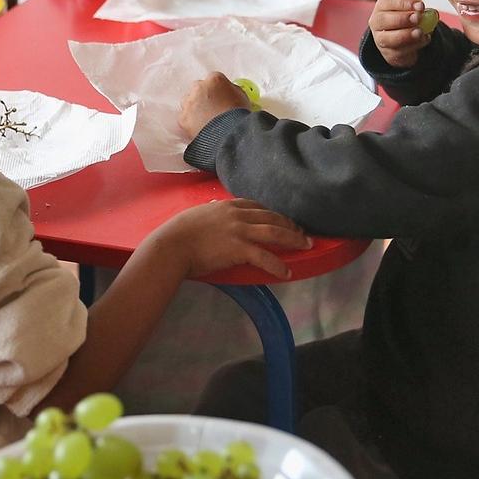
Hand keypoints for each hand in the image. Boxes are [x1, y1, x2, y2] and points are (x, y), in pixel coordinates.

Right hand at [147, 199, 310, 280]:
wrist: (171, 246)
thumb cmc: (178, 233)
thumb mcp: (197, 214)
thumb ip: (211, 211)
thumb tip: (215, 206)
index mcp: (227, 206)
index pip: (258, 206)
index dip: (274, 213)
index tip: (283, 220)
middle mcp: (237, 215)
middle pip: (272, 217)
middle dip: (290, 224)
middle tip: (302, 233)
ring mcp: (240, 231)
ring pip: (275, 232)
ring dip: (294, 239)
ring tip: (306, 245)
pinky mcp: (239, 249)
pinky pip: (265, 257)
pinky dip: (278, 265)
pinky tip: (287, 272)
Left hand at [178, 72, 251, 137]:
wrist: (230, 133)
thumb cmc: (239, 116)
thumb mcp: (242, 97)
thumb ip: (232, 90)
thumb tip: (228, 93)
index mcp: (215, 80)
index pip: (213, 80)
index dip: (218, 91)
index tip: (220, 98)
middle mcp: (199, 87)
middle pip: (198, 89)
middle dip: (204, 98)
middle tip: (212, 110)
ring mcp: (189, 103)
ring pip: (188, 103)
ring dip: (195, 110)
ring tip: (206, 122)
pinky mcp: (183, 118)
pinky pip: (184, 119)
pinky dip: (190, 124)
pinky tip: (200, 130)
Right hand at [370, 0, 434, 68]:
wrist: (405, 39)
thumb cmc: (407, 19)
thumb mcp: (412, 9)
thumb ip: (419, 10)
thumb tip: (431, 14)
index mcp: (383, 6)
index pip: (389, 2)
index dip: (405, 4)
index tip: (420, 6)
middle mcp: (377, 22)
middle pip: (383, 20)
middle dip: (402, 19)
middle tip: (417, 18)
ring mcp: (380, 39)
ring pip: (387, 38)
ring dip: (405, 35)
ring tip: (420, 32)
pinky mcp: (388, 53)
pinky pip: (398, 52)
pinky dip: (413, 46)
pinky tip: (424, 39)